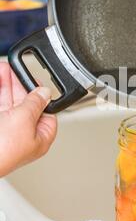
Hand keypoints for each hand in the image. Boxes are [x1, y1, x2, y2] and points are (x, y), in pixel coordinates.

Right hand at [0, 62, 56, 176]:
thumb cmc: (1, 151)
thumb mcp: (24, 120)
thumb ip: (34, 103)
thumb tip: (45, 93)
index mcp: (39, 138)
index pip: (47, 111)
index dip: (40, 94)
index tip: (33, 80)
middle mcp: (24, 135)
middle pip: (25, 103)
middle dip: (17, 83)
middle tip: (12, 69)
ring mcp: (7, 131)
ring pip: (8, 102)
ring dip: (5, 84)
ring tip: (3, 69)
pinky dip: (0, 92)